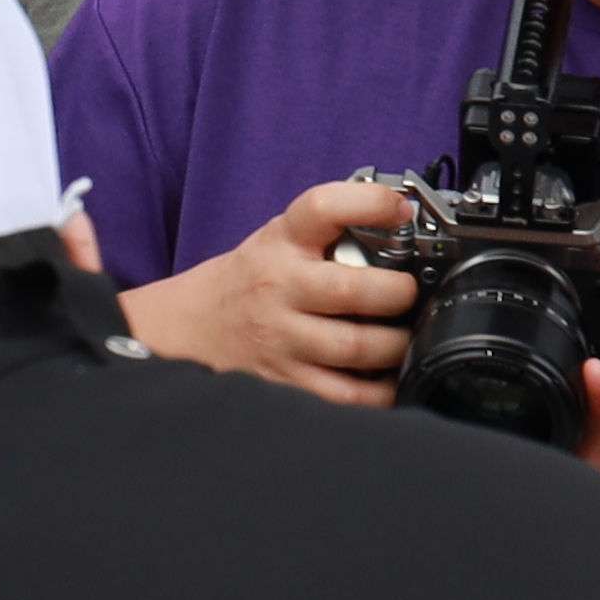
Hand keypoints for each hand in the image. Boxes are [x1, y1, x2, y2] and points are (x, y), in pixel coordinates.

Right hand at [122, 176, 419, 404]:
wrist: (189, 329)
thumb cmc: (250, 282)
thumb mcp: (279, 240)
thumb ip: (332, 231)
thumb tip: (405, 224)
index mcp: (281, 243)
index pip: (322, 207)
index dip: (368, 202)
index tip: (401, 208)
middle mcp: (279, 288)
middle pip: (354, 290)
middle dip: (400, 293)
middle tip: (409, 294)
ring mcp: (281, 340)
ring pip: (356, 347)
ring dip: (396, 346)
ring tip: (405, 339)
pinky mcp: (285, 384)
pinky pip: (346, 396)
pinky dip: (379, 391)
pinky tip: (388, 378)